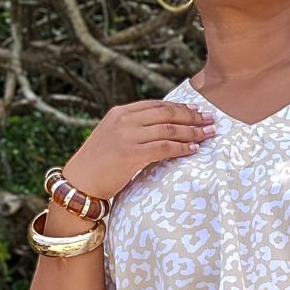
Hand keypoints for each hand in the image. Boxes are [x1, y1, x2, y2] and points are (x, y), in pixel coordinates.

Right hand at [62, 99, 215, 200]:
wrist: (79, 183)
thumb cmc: (96, 166)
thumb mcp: (112, 138)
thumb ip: (132, 130)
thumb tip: (159, 131)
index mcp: (120, 113)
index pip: (157, 105)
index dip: (180, 108)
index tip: (197, 111)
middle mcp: (124, 120)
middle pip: (167, 113)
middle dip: (192, 116)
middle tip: (211, 120)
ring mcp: (128, 135)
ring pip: (169, 129)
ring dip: (193, 132)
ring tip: (209, 134)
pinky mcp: (131, 153)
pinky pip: (164, 147)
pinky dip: (181, 148)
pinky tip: (193, 150)